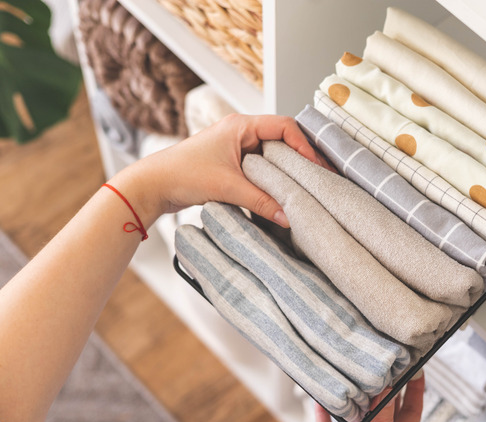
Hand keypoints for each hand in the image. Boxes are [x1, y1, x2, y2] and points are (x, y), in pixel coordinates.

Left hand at [113, 113, 331, 226]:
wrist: (151, 186)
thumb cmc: (182, 175)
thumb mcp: (228, 188)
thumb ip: (262, 201)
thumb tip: (289, 216)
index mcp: (240, 125)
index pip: (285, 126)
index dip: (303, 145)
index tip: (315, 166)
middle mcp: (239, 132)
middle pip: (282, 139)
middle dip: (300, 157)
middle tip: (318, 176)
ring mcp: (235, 147)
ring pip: (271, 155)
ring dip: (285, 169)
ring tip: (303, 185)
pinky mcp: (231, 164)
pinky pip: (260, 167)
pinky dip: (271, 178)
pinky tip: (280, 192)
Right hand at [315, 372, 424, 421]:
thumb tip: (386, 392)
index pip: (411, 410)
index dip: (415, 389)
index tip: (416, 367)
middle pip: (381, 408)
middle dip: (380, 387)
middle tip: (378, 362)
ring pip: (353, 418)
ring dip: (350, 399)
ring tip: (348, 376)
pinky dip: (324, 415)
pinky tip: (320, 401)